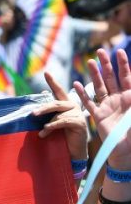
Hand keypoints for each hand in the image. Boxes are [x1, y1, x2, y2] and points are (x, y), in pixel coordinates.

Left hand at [34, 71, 87, 159]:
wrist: (72, 152)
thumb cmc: (61, 136)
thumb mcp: (51, 122)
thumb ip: (47, 112)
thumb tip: (40, 98)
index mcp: (65, 104)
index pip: (58, 91)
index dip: (53, 82)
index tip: (46, 72)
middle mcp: (73, 106)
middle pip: (56, 103)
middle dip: (43, 108)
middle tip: (33, 114)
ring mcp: (77, 114)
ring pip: (58, 114)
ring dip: (48, 124)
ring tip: (41, 132)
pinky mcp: (80, 123)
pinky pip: (63, 122)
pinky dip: (52, 126)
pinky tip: (45, 132)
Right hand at [74, 48, 130, 169]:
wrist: (126, 152)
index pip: (127, 77)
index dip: (123, 64)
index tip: (119, 51)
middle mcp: (119, 100)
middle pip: (112, 78)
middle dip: (107, 64)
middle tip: (101, 51)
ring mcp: (107, 107)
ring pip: (100, 87)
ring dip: (95, 74)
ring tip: (90, 62)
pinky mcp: (98, 116)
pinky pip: (88, 103)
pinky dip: (82, 94)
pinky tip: (77, 84)